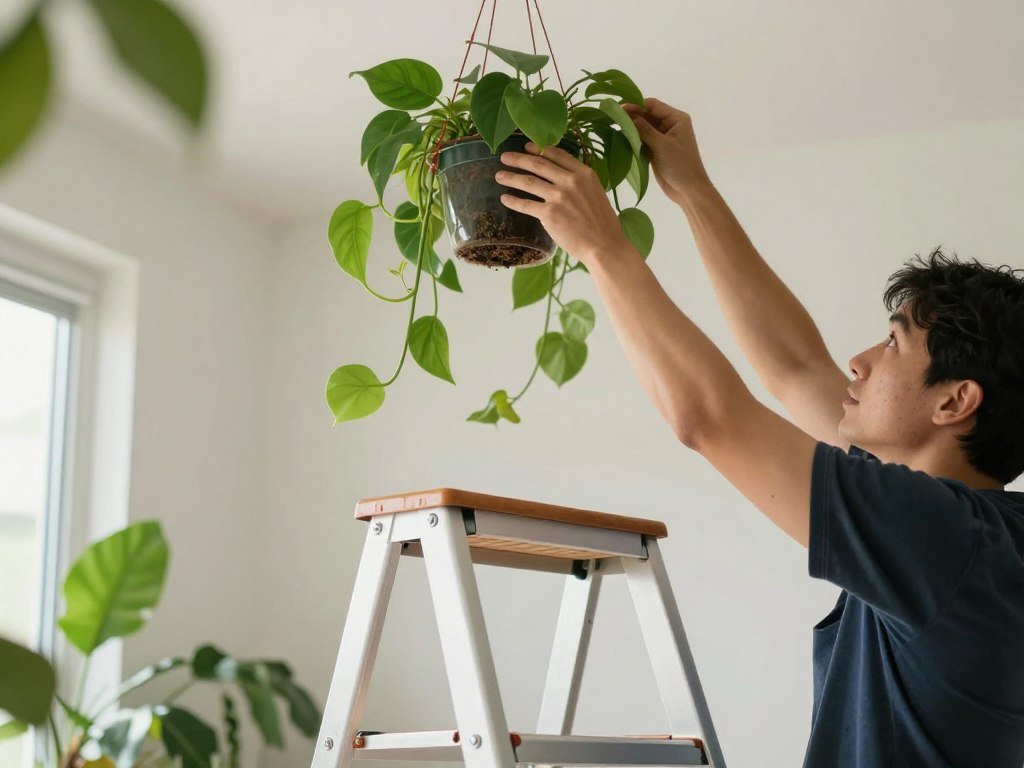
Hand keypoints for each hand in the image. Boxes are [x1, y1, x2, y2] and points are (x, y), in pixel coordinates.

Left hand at [496, 142, 631, 267]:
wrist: (604, 245)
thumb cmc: (602, 224)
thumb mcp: (596, 192)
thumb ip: (579, 182)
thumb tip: (562, 178)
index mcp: (584, 173)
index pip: (557, 154)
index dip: (539, 148)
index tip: (527, 146)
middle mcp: (570, 181)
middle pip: (538, 164)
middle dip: (519, 158)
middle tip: (505, 157)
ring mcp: (559, 197)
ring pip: (528, 182)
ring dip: (510, 177)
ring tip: (499, 176)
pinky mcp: (549, 214)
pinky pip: (525, 204)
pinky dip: (512, 201)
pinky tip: (504, 199)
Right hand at [622, 98, 710, 202]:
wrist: (688, 190)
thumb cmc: (680, 165)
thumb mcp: (662, 145)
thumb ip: (644, 130)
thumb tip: (627, 116)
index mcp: (676, 119)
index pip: (653, 105)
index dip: (636, 105)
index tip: (619, 107)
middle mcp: (669, 125)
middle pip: (647, 115)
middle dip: (631, 116)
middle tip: (612, 117)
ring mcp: (662, 138)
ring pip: (643, 127)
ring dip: (631, 127)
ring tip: (613, 125)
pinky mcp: (656, 149)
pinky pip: (642, 139)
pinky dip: (633, 138)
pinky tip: (620, 137)